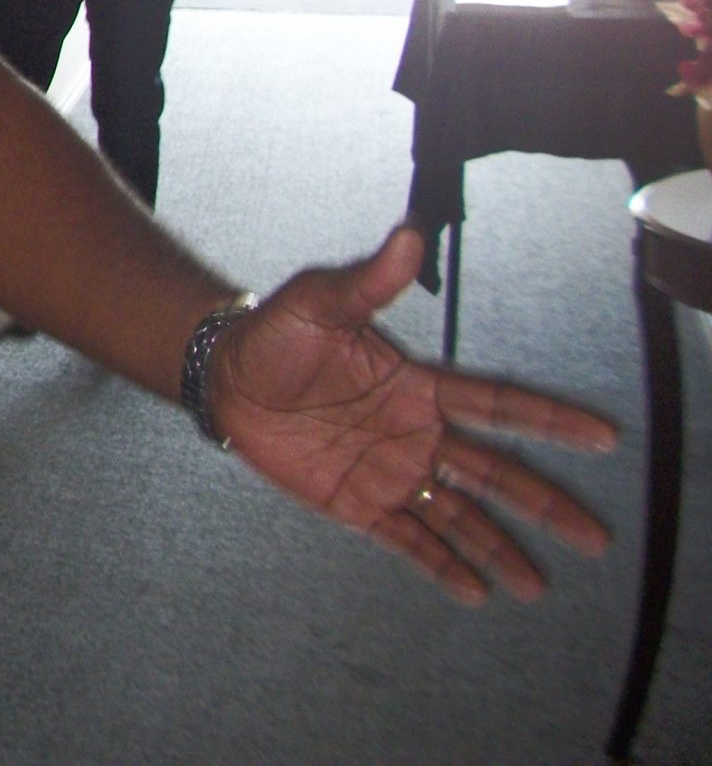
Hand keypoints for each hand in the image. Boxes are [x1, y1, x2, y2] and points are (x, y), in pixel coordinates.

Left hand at [208, 224, 616, 603]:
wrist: (225, 376)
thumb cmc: (275, 332)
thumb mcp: (320, 302)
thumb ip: (368, 282)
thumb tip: (407, 236)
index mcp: (418, 387)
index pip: (498, 404)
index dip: (550, 419)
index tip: (602, 436)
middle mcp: (416, 435)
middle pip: (495, 474)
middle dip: (544, 504)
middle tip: (594, 537)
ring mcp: (389, 472)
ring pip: (458, 516)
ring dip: (498, 549)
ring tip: (536, 586)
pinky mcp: (356, 503)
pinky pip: (407, 539)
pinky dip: (440, 565)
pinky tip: (474, 591)